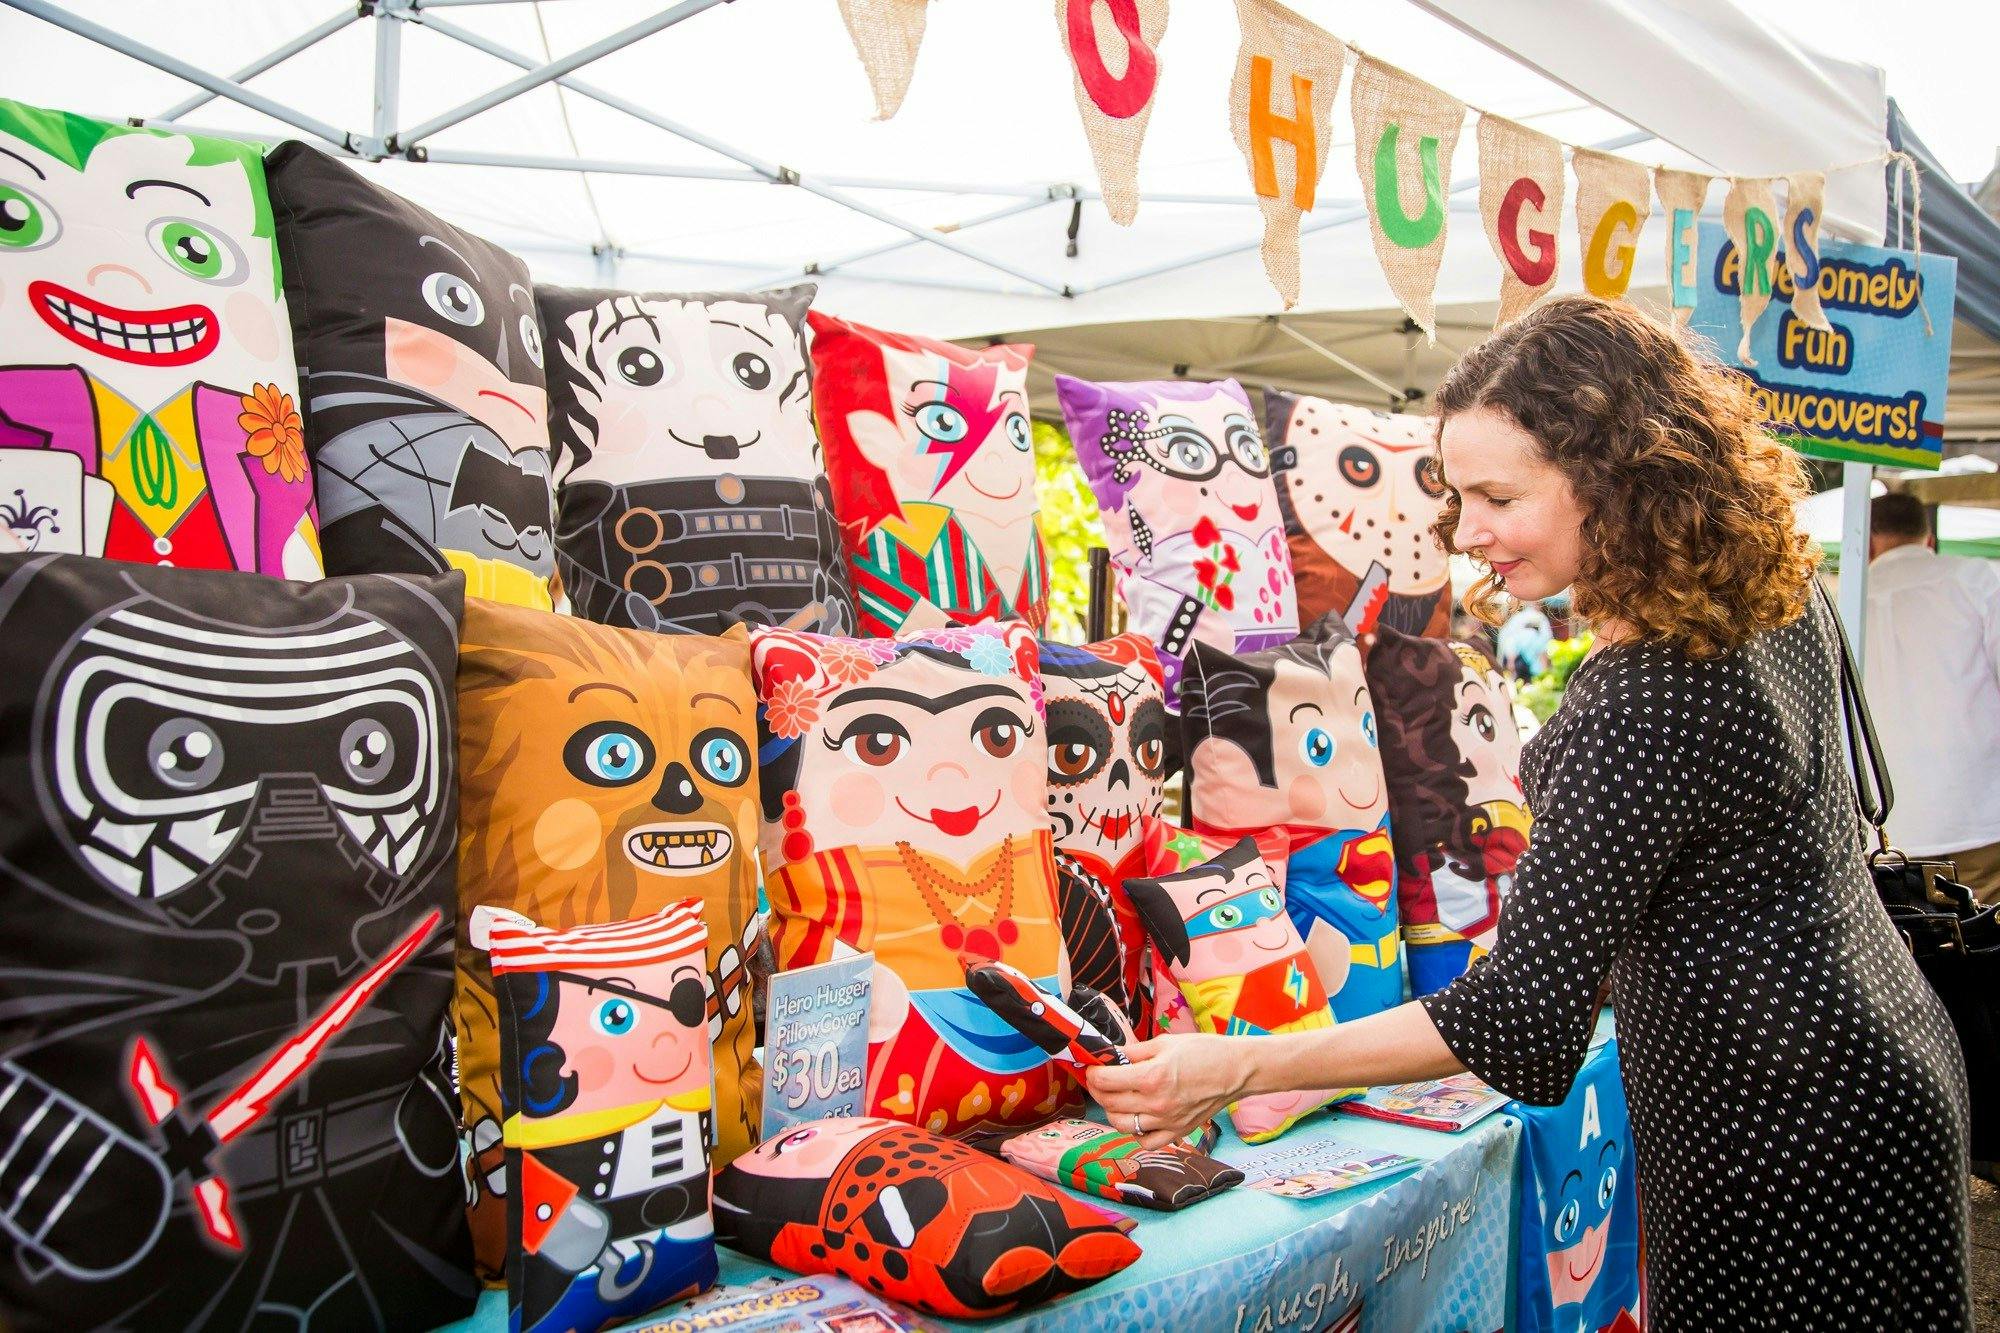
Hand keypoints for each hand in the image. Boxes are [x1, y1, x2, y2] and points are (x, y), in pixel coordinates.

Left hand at [1084, 1034, 1253, 1149]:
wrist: (1236, 1070)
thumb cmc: (1203, 1051)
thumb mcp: (1164, 1043)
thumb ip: (1134, 1052)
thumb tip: (1111, 1055)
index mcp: (1151, 1077)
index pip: (1105, 1081)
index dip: (1093, 1073)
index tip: (1093, 1068)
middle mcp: (1156, 1104)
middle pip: (1109, 1103)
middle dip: (1097, 1091)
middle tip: (1099, 1081)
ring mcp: (1167, 1122)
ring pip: (1122, 1126)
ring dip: (1112, 1112)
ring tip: (1115, 1099)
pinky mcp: (1178, 1132)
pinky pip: (1146, 1141)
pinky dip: (1136, 1132)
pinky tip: (1137, 1117)